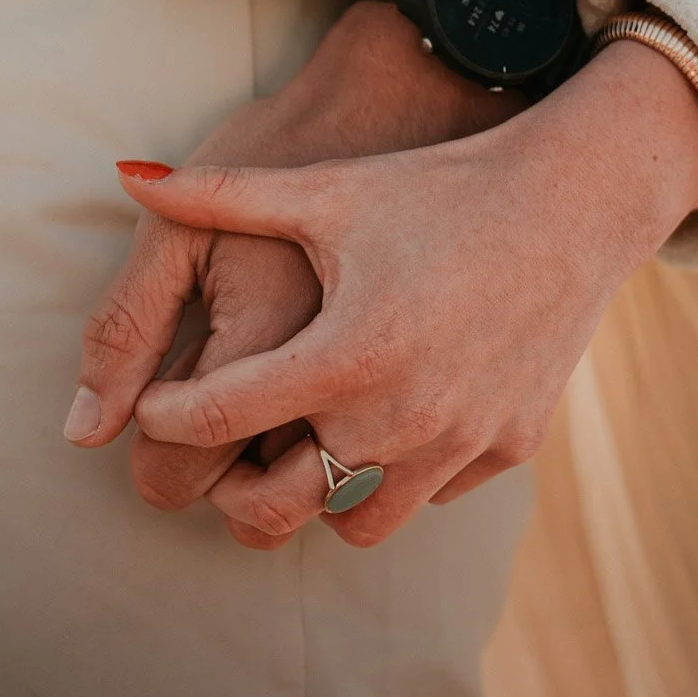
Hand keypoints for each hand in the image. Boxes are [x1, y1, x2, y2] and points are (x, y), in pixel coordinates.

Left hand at [67, 3, 514, 547]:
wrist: (573, 200)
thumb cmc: (437, 189)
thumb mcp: (327, 190)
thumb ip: (219, 193)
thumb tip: (124, 173)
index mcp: (343, 352)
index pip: (216, 418)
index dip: (166, 416)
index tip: (154, 404)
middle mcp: (401, 413)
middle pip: (274, 506)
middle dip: (226, 491)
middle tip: (213, 459)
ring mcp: (459, 441)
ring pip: (354, 523)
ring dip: (315, 498)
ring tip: (297, 453)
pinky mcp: (507, 450)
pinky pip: (429, 496)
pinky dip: (395, 476)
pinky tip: (381, 427)